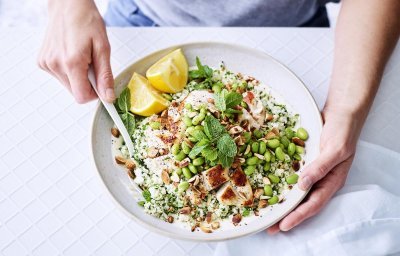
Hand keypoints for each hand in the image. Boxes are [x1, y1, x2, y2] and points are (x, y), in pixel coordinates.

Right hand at [38, 0, 113, 102]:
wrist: (68, 5)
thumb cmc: (86, 21)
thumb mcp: (103, 48)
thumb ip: (105, 75)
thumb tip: (108, 96)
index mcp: (71, 62)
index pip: (82, 97)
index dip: (95, 94)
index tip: (101, 84)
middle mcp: (55, 65)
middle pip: (76, 92)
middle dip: (87, 83)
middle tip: (92, 63)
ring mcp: (46, 64)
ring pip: (68, 86)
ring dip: (78, 76)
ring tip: (81, 56)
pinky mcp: (42, 62)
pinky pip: (60, 77)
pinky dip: (69, 71)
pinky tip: (71, 55)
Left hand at [267, 108, 359, 233]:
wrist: (341, 112)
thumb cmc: (343, 130)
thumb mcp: (335, 149)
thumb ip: (320, 167)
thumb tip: (302, 185)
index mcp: (332, 181)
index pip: (313, 204)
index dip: (298, 216)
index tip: (283, 225)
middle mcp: (321, 179)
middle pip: (303, 202)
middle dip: (287, 215)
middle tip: (269, 226)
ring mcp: (313, 171)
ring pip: (296, 191)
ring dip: (282, 201)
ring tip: (267, 210)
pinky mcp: (305, 162)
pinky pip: (292, 175)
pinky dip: (281, 183)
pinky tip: (269, 185)